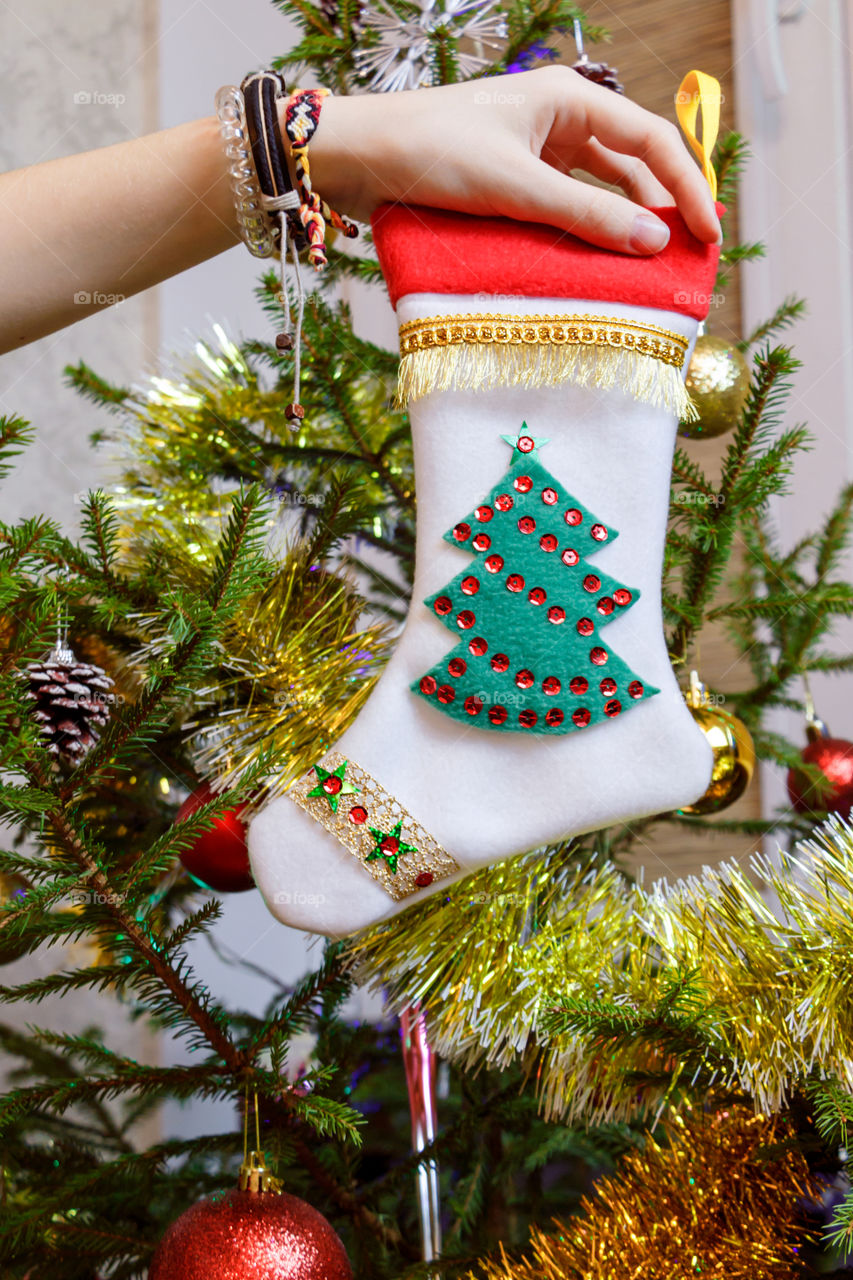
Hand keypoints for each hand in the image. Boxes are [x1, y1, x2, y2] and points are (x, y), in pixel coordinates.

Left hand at [309, 66, 720, 253]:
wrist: (358, 158)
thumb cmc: (432, 154)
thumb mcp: (517, 186)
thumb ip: (586, 214)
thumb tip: (653, 243)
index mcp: (567, 99)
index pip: (651, 140)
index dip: (686, 187)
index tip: (706, 235)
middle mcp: (556, 119)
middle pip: (630, 164)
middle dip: (661, 207)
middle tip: (687, 258)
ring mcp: (533, 151)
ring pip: (598, 188)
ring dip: (622, 224)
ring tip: (649, 267)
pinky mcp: (511, 181)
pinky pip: (563, 206)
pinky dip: (584, 232)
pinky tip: (597, 262)